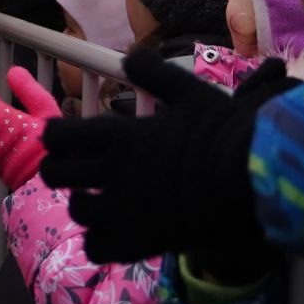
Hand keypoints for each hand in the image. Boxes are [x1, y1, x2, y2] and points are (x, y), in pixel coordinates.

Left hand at [40, 49, 264, 263]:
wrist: (250, 178)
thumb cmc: (221, 131)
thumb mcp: (188, 91)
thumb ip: (153, 72)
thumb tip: (130, 56)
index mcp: (118, 134)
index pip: (56, 137)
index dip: (56, 137)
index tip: (67, 139)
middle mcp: (111, 171)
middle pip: (54, 175)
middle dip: (60, 170)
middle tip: (77, 170)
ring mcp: (122, 211)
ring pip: (75, 211)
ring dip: (82, 204)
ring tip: (98, 198)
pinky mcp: (138, 242)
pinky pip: (96, 248)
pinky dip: (100, 240)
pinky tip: (114, 229)